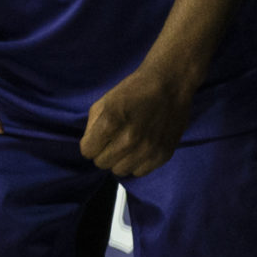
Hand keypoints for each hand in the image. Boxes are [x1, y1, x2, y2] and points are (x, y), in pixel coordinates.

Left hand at [79, 65, 197, 177]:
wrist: (169, 85)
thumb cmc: (132, 91)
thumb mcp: (104, 102)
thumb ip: (92, 127)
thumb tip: (90, 146)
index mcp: (110, 123)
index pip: (87, 152)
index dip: (89, 144)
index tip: (97, 138)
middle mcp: (129, 140)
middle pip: (102, 163)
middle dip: (103, 152)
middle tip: (112, 141)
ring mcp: (148, 149)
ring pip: (120, 171)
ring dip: (119, 160)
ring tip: (126, 146)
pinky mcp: (163, 154)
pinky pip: (140, 172)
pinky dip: (137, 163)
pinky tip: (140, 149)